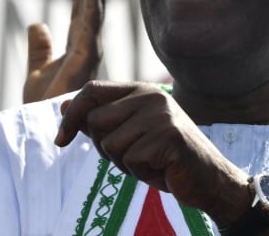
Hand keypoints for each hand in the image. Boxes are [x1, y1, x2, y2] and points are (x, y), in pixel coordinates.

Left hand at [23, 0, 104, 102]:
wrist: (45, 130)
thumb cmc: (46, 106)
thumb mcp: (37, 70)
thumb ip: (39, 46)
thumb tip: (36, 23)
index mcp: (78, 41)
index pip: (78, 1)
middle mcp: (88, 40)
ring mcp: (90, 45)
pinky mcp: (87, 52)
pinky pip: (92, 15)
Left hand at [54, 81, 251, 226]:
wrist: (208, 178)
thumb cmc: (165, 158)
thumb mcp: (129, 136)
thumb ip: (100, 120)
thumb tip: (63, 105)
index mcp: (141, 90)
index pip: (92, 90)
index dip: (71, 115)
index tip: (60, 141)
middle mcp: (151, 95)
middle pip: (96, 121)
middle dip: (105, 148)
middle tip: (133, 156)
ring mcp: (161, 114)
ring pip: (110, 144)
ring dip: (124, 164)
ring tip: (150, 162)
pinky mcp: (169, 136)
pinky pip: (130, 160)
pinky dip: (141, 173)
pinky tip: (161, 170)